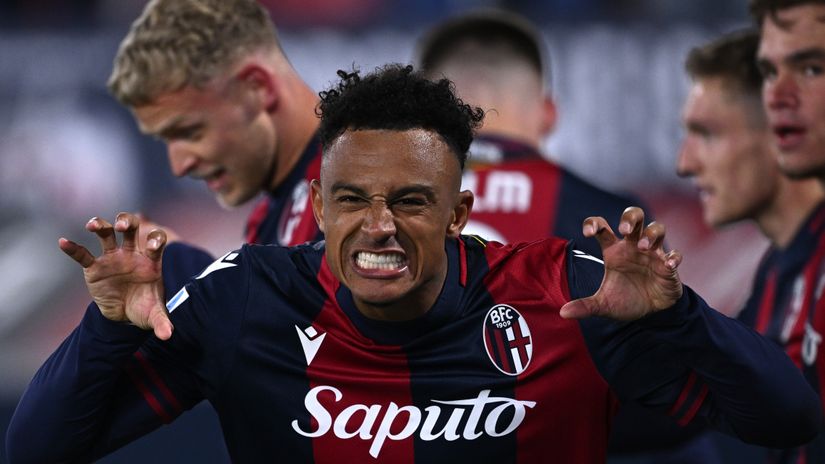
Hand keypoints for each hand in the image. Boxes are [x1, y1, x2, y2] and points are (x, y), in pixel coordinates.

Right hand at [58, 212, 172, 339]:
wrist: (124, 316)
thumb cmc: (143, 308)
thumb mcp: (154, 316)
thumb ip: (162, 323)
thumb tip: (168, 335)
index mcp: (151, 260)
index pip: (156, 240)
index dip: (155, 239)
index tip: (151, 244)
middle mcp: (132, 254)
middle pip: (131, 228)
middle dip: (126, 222)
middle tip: (121, 226)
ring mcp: (113, 258)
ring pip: (106, 234)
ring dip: (100, 225)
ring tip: (93, 225)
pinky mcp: (95, 268)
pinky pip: (83, 255)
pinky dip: (73, 248)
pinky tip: (63, 242)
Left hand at [560, 206, 682, 320]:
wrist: (649, 314)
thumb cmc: (625, 300)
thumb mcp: (602, 304)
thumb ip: (584, 306)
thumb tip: (563, 313)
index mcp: (613, 251)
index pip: (602, 227)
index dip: (594, 223)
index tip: (588, 233)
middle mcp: (633, 247)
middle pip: (635, 217)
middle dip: (630, 218)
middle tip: (624, 231)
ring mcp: (653, 254)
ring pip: (657, 229)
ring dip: (651, 235)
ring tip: (644, 247)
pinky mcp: (668, 267)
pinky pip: (674, 255)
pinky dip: (673, 257)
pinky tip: (668, 265)